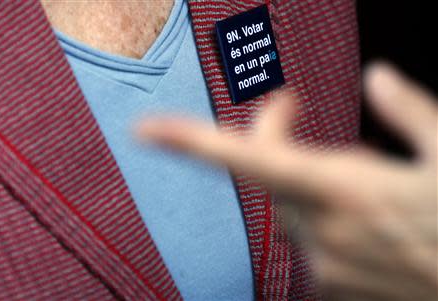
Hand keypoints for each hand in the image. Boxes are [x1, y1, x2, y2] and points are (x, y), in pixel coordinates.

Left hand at [137, 64, 436, 300]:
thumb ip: (411, 111)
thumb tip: (378, 78)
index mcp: (347, 189)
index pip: (252, 159)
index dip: (194, 142)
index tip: (149, 129)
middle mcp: (323, 231)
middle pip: (268, 175)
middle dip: (272, 139)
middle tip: (289, 107)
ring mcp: (325, 265)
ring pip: (289, 207)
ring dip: (306, 181)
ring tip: (358, 173)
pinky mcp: (332, 286)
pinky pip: (309, 239)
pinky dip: (323, 217)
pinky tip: (362, 217)